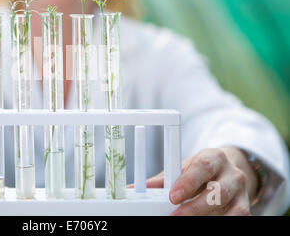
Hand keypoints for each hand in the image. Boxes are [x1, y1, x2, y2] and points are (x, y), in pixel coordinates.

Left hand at [130, 147, 257, 215]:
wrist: (229, 169)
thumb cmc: (201, 170)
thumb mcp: (184, 168)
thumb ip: (163, 180)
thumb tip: (134, 189)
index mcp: (213, 157)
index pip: (202, 166)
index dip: (188, 182)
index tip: (173, 196)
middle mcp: (231, 173)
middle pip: (218, 191)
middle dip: (196, 206)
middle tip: (175, 215)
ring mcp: (242, 192)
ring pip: (233, 209)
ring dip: (210, 216)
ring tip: (187, 221)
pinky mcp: (246, 207)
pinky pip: (240, 218)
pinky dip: (224, 222)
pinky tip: (208, 223)